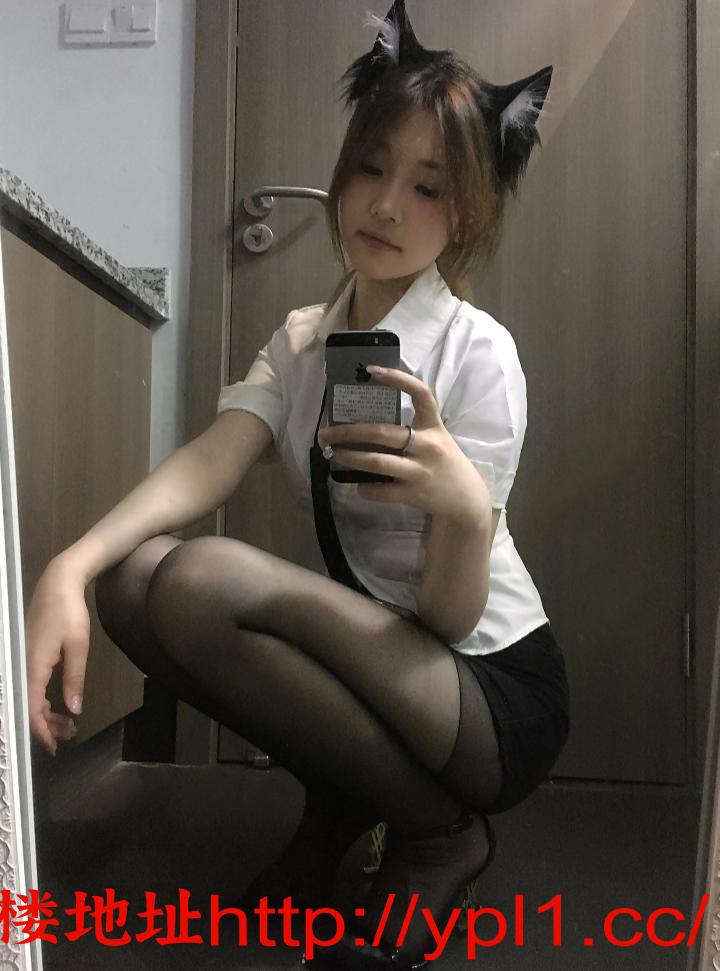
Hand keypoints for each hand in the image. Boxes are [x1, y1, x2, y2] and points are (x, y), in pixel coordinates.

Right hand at [25, 560, 89, 754]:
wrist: (57, 584)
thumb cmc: (68, 614)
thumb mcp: (78, 647)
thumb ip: (74, 679)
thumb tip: (74, 711)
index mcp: (31, 667)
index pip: (30, 708)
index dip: (40, 730)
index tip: (53, 746)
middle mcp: (20, 667)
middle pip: (25, 706)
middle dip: (44, 726)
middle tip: (66, 737)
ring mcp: (21, 661)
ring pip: (27, 697)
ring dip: (44, 713)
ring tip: (67, 724)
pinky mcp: (25, 657)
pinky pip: (29, 686)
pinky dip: (41, 700)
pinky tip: (56, 705)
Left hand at [317, 366, 492, 523]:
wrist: (466, 499)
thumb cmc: (444, 463)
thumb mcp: (436, 438)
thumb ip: (412, 427)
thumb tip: (368, 419)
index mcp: (434, 426)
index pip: (421, 394)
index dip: (398, 379)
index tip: (372, 371)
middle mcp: (428, 446)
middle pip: (382, 432)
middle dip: (348, 432)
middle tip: (325, 433)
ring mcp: (420, 471)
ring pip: (378, 461)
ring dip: (350, 457)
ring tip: (334, 454)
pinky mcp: (414, 494)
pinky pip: (382, 491)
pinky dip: (365, 488)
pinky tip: (358, 484)